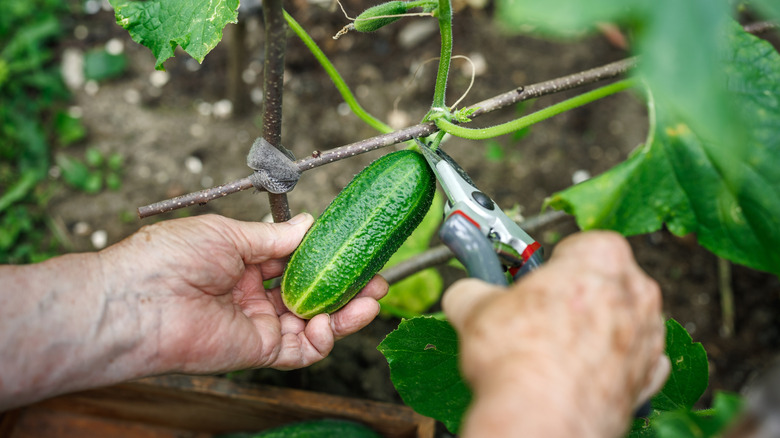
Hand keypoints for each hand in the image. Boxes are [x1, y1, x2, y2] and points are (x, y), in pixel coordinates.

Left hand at [101, 213, 387, 373]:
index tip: (353, 245)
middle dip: (346, 285)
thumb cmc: (169, 259)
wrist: (136, 303)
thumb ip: (274, 237)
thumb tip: (310, 225)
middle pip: (311, 293)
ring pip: (313, 322)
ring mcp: (257, 323)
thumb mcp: (229, 233)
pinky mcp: (258, 350)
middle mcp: (253, 293)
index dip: (326, 255)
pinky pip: (301, 349)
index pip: (295, 259)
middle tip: (375, 277)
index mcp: (242, 261)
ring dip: (346, 311)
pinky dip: (324, 338)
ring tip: (372, 296)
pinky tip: (336, 321)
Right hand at [443, 231, 668, 437]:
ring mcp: (648, 338)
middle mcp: (635, 293)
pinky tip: (578, 375)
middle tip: (537, 316)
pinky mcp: (648, 380)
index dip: (552, 264)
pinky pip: (633, 362)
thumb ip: (473, 290)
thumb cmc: (518, 357)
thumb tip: (465, 293)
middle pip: (604, 282)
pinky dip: (611, 367)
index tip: (532, 281)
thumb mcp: (475, 309)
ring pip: (620, 321)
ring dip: (594, 331)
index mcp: (601, 259)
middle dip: (575, 296)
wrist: (540, 419)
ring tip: (552, 352)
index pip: (581, 244)